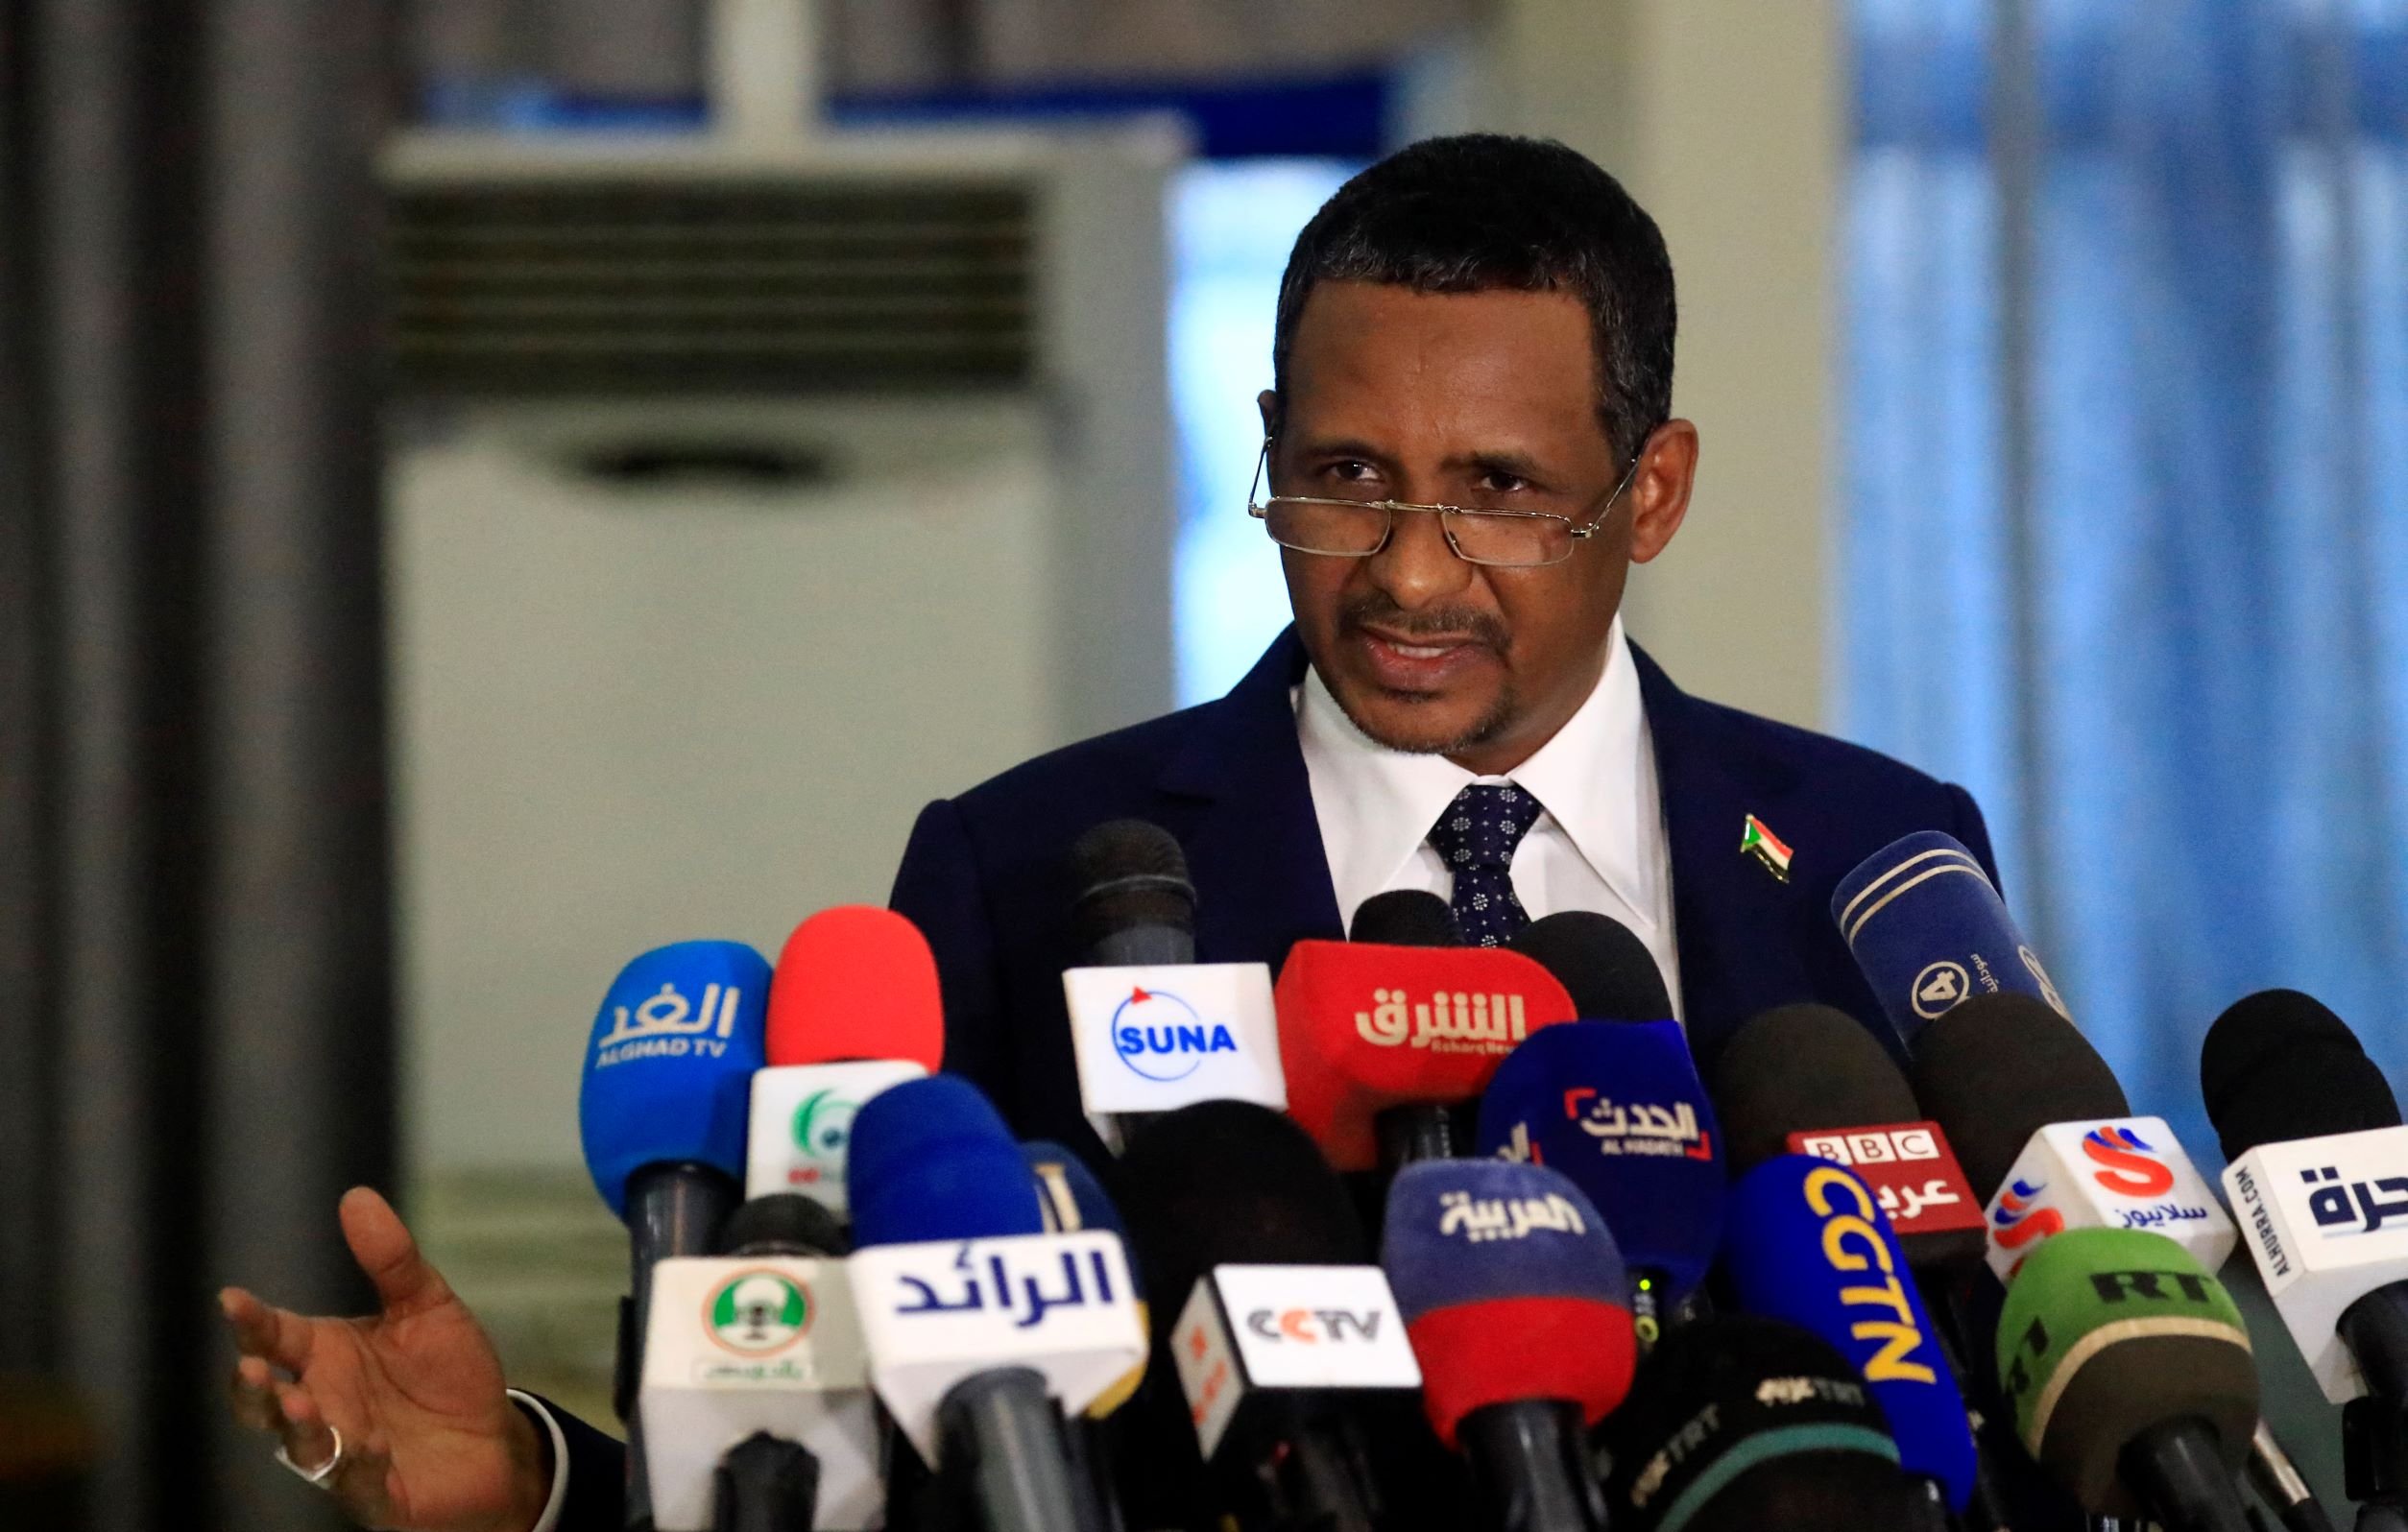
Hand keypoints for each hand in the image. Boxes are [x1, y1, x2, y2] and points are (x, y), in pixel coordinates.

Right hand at [222, 1187, 554, 1531]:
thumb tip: (356, 1196)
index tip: (232, 1300)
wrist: (497, 1438)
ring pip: (301, 1448)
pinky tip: (370, 1448)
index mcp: (324, 1355)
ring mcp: (344, 1454)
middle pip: (264, 1402)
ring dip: (299, 1429)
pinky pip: (357, 1486)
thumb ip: (391, 1260)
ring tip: (305, 1406)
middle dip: (250, 1390)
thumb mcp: (427, 1306)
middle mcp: (323, 1405)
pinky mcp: (378, 1493)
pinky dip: (357, 1468)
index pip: (273, 1336)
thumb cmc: (448, 1373)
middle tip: (251, 1369)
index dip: (251, 1321)